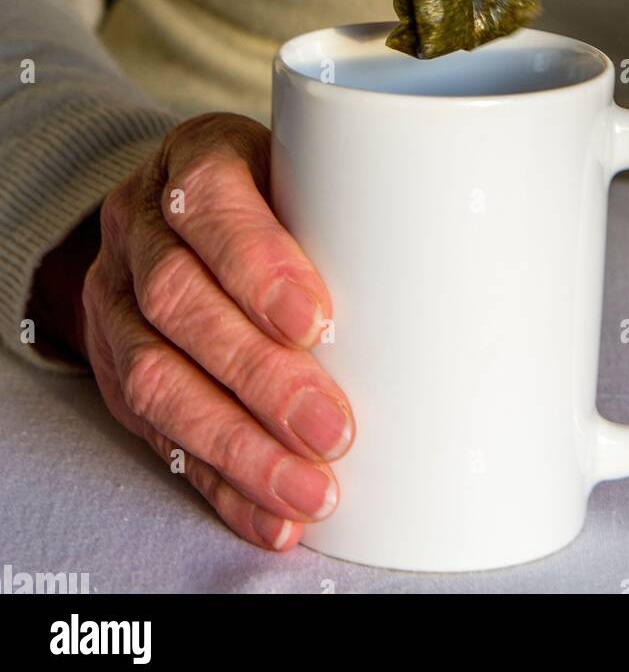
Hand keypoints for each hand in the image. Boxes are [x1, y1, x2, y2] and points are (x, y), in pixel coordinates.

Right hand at [79, 113, 352, 550]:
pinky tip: (271, 512)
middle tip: (332, 427)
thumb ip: (358, 204)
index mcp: (194, 159)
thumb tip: (474, 269)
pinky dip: (218, 482)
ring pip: (154, 377)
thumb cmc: (276, 188)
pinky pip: (154, 434)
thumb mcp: (310, 167)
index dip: (257, 264)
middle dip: (258, 374)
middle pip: (179, 300)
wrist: (177, 212)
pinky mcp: (111, 368)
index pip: (211, 202)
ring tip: (308, 488)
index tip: (316, 320)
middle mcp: (141, 225)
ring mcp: (115, 298)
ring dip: (237, 444)